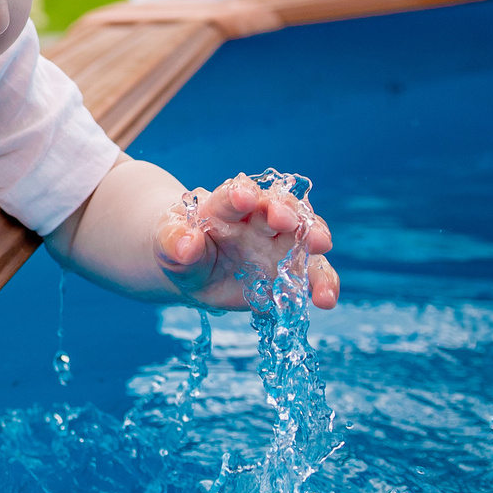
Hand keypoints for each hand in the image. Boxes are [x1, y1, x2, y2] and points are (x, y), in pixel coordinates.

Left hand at [154, 175, 337, 312]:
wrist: (191, 265)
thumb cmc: (178, 245)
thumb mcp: (167, 244)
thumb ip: (175, 242)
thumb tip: (187, 243)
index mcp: (225, 207)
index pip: (234, 194)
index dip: (240, 193)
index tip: (243, 196)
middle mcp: (258, 220)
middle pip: (279, 208)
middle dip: (287, 212)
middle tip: (289, 222)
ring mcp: (278, 244)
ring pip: (304, 237)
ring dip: (314, 243)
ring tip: (321, 255)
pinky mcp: (290, 270)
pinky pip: (312, 273)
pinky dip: (322, 284)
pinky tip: (325, 299)